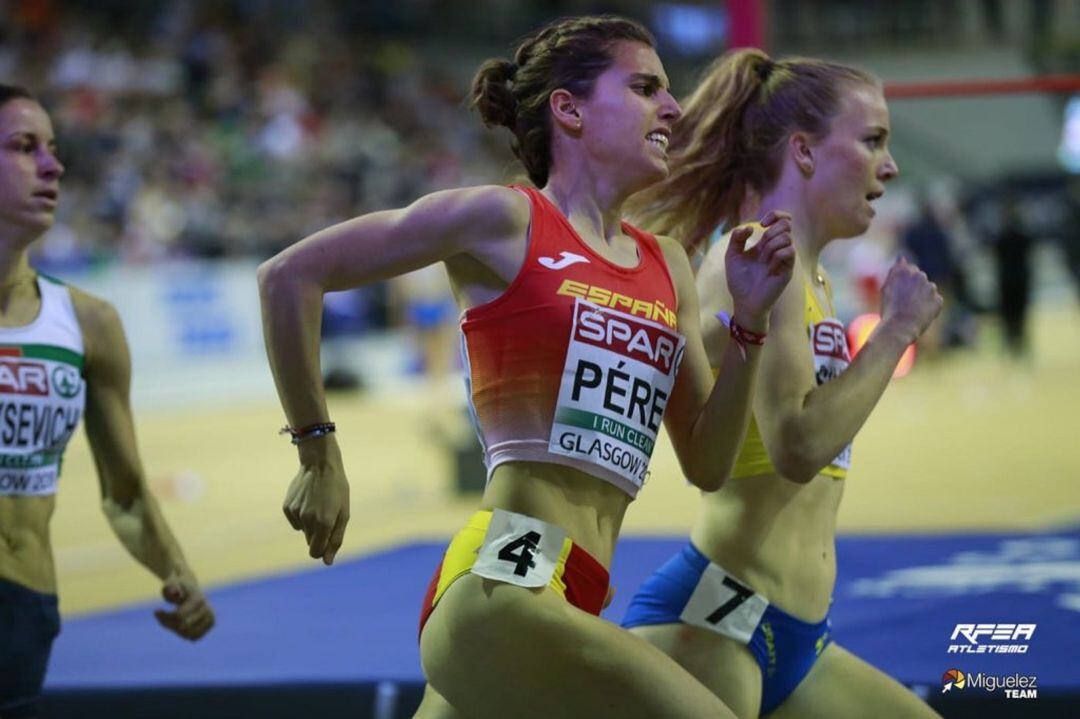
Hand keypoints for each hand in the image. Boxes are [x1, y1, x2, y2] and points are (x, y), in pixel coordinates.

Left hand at [154, 568, 213, 640]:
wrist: (190, 586)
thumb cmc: (177, 585)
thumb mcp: (170, 583)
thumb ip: (171, 587)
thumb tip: (176, 594)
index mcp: (198, 599)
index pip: (179, 617)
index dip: (165, 617)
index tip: (156, 611)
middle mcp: (208, 609)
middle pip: (183, 627)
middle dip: (169, 623)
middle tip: (161, 615)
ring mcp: (211, 617)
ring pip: (188, 634)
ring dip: (175, 629)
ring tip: (168, 620)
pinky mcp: (211, 624)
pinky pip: (193, 637)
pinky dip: (182, 633)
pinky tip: (177, 623)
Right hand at [282, 447, 349, 564]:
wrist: (320, 464)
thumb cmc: (336, 489)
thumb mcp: (343, 513)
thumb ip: (336, 540)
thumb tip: (327, 562)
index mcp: (324, 523)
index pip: (316, 552)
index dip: (322, 551)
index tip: (326, 543)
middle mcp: (308, 520)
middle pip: (310, 542)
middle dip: (318, 535)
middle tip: (326, 516)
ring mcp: (296, 513)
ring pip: (303, 530)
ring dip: (311, 523)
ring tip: (318, 503)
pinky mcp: (287, 507)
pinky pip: (295, 520)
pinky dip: (301, 515)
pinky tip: (308, 500)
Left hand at [724, 211, 795, 330]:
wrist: (744, 301)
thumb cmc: (739, 281)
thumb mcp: (732, 256)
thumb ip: (737, 238)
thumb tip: (749, 227)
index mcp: (766, 243)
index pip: (782, 220)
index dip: (776, 215)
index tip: (762, 223)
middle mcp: (777, 249)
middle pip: (786, 225)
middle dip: (772, 230)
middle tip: (761, 244)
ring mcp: (784, 260)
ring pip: (787, 238)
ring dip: (771, 245)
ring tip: (763, 259)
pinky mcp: (787, 270)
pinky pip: (790, 252)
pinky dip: (777, 255)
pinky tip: (769, 267)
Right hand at [879, 256, 943, 343]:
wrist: (900, 326)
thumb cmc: (889, 308)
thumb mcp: (886, 288)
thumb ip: (895, 271)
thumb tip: (902, 258)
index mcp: (905, 270)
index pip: (910, 270)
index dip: (905, 282)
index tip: (900, 293)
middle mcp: (919, 275)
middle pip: (920, 279)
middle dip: (916, 288)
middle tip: (905, 303)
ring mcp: (930, 287)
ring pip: (928, 290)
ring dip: (923, 297)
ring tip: (912, 310)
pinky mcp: (938, 300)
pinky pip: (935, 302)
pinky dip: (929, 308)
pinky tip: (920, 315)